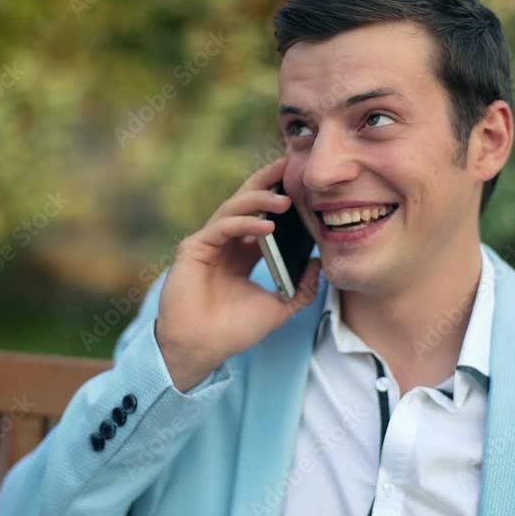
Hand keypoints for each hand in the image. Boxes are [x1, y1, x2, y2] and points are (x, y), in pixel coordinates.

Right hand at [156, 157, 321, 391]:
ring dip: (260, 200)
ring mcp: (209, 243)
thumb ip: (301, 289)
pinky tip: (268, 226)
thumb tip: (320, 264)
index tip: (301, 182)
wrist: (202, 349)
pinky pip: (223, 226)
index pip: (262, 215)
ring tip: (286, 200)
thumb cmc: (233, 330)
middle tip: (289, 166)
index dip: (278, 196)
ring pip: (235, 208)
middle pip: (246, 201)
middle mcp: (226, 242)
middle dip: (267, 182)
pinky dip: (246, 222)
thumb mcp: (278, 308)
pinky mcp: (195, 248)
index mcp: (243, 252)